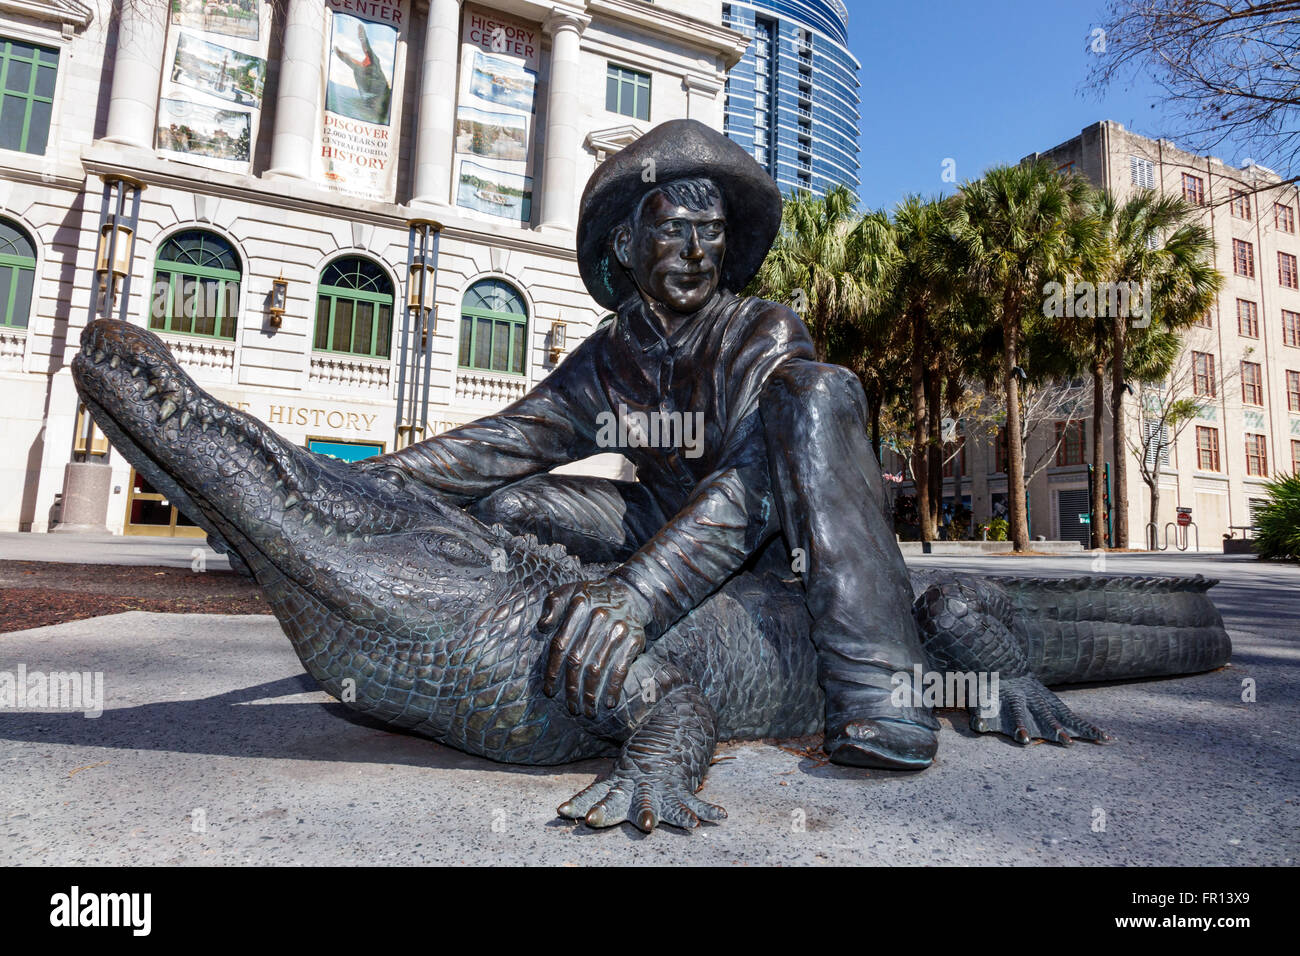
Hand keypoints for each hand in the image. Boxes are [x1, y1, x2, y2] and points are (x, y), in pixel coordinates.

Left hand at [538, 577, 650, 717]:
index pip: (560, 644)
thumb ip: (553, 604)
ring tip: (587, 710)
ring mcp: (617, 628)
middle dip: (571, 688)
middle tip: (570, 707)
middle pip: (578, 660)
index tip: (550, 691)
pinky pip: (621, 669)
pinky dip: (614, 688)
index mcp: (578, 605)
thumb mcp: (570, 590)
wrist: (631, 594)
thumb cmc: (593, 598)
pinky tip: (609, 702)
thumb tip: (542, 627)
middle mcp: (598, 617)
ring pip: (598, 668)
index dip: (552, 671)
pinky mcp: (634, 638)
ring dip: (591, 694)